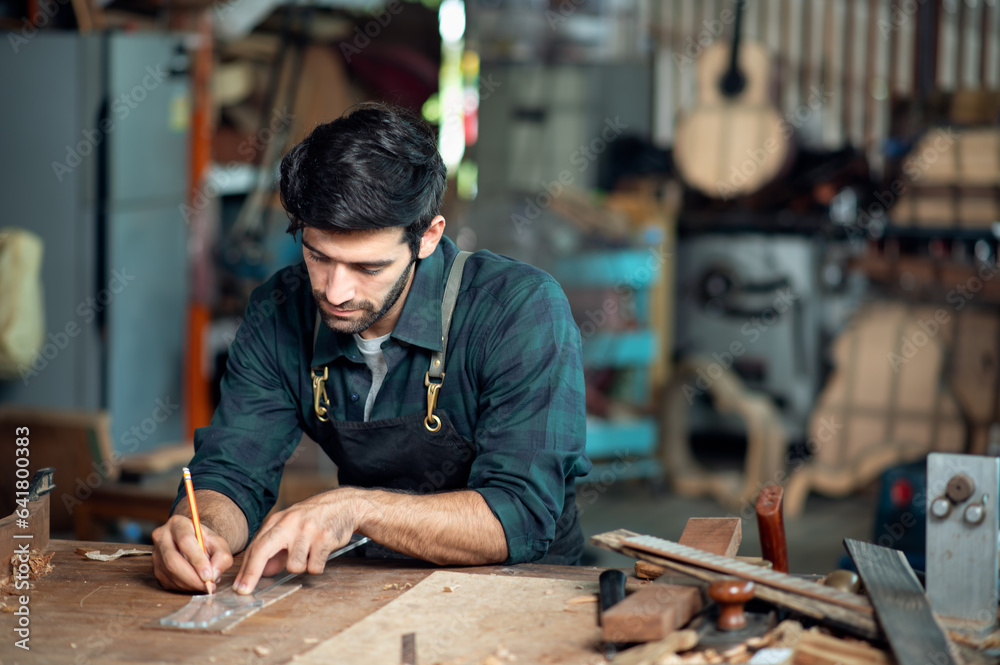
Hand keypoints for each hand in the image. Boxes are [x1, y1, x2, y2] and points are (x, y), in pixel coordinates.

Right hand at [152, 515, 232, 593]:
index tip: (208, 575)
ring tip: (205, 585)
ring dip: (189, 583)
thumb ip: (221, 557)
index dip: (197, 559)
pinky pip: (168, 582)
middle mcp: (162, 536)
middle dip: (192, 577)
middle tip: (207, 585)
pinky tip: (195, 584)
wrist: (195, 543)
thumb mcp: (219, 544)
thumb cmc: (206, 542)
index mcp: (178, 523)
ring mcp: (156, 554)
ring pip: (170, 572)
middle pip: (172, 559)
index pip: (185, 540)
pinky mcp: (156, 569)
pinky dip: (184, 587)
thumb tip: (214, 575)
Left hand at [233, 491, 360, 594]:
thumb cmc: (314, 518)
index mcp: (278, 520)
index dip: (246, 569)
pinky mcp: (325, 538)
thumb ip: (275, 549)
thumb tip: (262, 572)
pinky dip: (317, 565)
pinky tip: (321, 552)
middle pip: (263, 550)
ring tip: (310, 553)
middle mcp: (290, 523)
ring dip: (302, 566)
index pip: (256, 546)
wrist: (344, 505)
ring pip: (294, 566)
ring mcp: (307, 530)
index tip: (239, 586)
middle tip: (244, 591)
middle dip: (252, 573)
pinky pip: (315, 567)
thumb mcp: (290, 528)